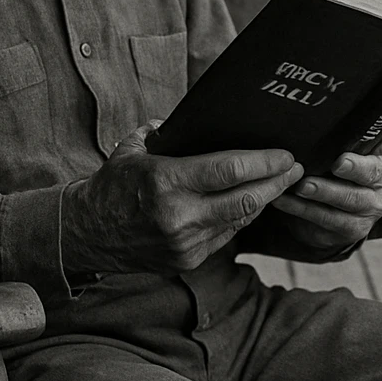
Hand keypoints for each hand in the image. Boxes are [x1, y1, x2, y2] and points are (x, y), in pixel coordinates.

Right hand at [61, 121, 304, 275]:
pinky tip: (253, 202)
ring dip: (265, 200)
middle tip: (296, 168)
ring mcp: (185, 243)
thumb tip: (194, 120)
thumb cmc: (111, 185)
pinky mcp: (188, 260)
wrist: (85, 234)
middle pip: (246, 199)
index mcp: (165, 182)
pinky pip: (226, 235)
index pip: (229, 171)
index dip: (264, 163)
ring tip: (282, 183)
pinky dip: (242, 217)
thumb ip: (165, 133)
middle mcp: (178, 216)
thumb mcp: (133, 150)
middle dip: (277, 183)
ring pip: (241, 219)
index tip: (285, 154)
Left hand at [269, 110, 381, 255]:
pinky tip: (282, 199)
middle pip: (372, 172)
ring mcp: (368, 208)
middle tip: (337, 163)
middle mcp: (380, 182)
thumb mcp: (337, 149)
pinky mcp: (351, 229)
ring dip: (322, 192)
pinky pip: (325, 219)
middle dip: (354, 167)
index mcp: (379, 156)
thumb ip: (348, 128)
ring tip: (301, 184)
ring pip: (348, 200)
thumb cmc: (331, 172)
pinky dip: (301, 209)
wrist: (325, 215)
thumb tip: (376, 101)